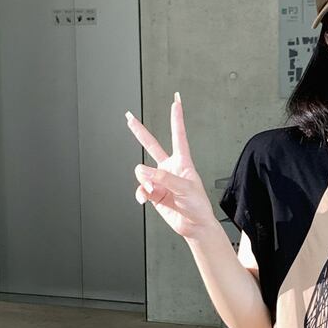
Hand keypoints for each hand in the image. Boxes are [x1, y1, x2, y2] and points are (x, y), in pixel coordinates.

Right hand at [125, 93, 216, 240]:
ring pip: (142, 173)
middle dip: (139, 131)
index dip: (176, 118)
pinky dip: (141, 194)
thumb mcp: (185, 188)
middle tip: (129, 118)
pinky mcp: (153, 193)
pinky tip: (144, 198)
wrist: (194, 226)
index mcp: (182, 161)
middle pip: (151, 145)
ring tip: (153, 191)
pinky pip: (140, 189)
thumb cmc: (198, 205)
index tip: (176, 102)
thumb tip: (142, 171)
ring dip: (144, 182)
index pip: (178, 135)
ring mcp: (160, 180)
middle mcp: (169, 168)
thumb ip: (163, 178)